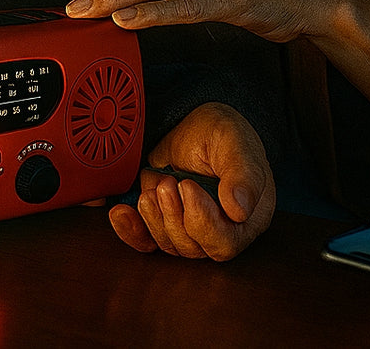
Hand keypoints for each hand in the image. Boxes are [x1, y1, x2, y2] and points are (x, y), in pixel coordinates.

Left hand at [109, 102, 274, 260]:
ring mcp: (190, 228)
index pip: (224, 242)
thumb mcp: (235, 142)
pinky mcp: (165, 222)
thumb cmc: (221, 132)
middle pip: (193, 248)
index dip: (202, 221)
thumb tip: (240, 210)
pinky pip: (146, 241)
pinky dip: (130, 230)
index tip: (186, 185)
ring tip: (156, 184)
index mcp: (248, 216)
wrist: (193, 121)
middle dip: (173, 217)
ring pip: (169, 245)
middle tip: (167, 182)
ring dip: (154, 217)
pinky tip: (121, 213)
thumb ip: (242, 174)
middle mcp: (221, 228)